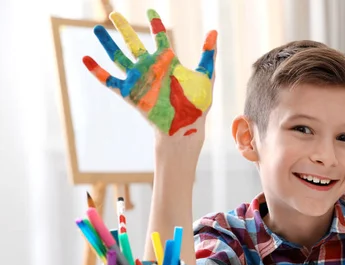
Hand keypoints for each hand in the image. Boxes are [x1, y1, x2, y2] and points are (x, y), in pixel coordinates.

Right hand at [82, 9, 216, 138]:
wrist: (187, 126)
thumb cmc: (198, 104)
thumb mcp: (206, 76)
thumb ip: (208, 54)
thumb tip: (214, 31)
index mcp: (168, 62)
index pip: (159, 38)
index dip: (155, 24)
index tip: (151, 12)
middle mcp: (151, 68)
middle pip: (133, 43)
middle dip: (124, 28)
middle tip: (113, 13)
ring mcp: (140, 80)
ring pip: (119, 57)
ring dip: (107, 44)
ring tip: (97, 29)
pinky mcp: (131, 94)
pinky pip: (110, 81)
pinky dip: (97, 71)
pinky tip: (85, 58)